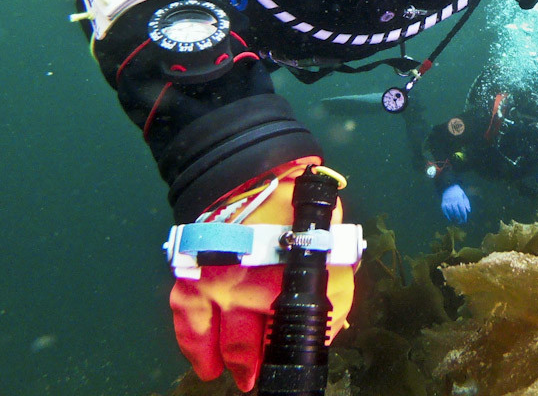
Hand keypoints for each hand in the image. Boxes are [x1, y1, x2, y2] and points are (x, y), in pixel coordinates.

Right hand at [169, 159, 355, 391]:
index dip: (300, 351)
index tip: (295, 359)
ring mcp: (221, 288)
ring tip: (240, 377)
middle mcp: (254, 291)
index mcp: (294, 280)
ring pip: (225, 347)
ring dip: (231, 367)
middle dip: (259, 367)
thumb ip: (336, 285)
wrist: (251, 172)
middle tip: (258, 376)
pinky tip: (206, 366)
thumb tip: (331, 327)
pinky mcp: (193, 279)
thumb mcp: (330, 241)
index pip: (305, 334)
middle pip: (257, 350)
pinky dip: (196, 351)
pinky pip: (190, 327)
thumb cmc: (295, 207)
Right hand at [441, 184, 470, 223]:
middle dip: (459, 218)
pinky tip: (450, 219)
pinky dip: (447, 215)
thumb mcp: (464, 195)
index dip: (464, 215)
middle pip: (456, 211)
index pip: (462, 209)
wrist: (448, 187)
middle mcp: (453, 200)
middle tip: (461, 222)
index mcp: (459, 199)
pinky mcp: (443, 203)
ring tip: (456, 222)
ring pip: (450, 212)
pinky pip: (445, 211)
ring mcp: (447, 202)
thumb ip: (467, 203)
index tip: (465, 220)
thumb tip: (469, 211)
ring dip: (453, 218)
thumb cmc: (458, 193)